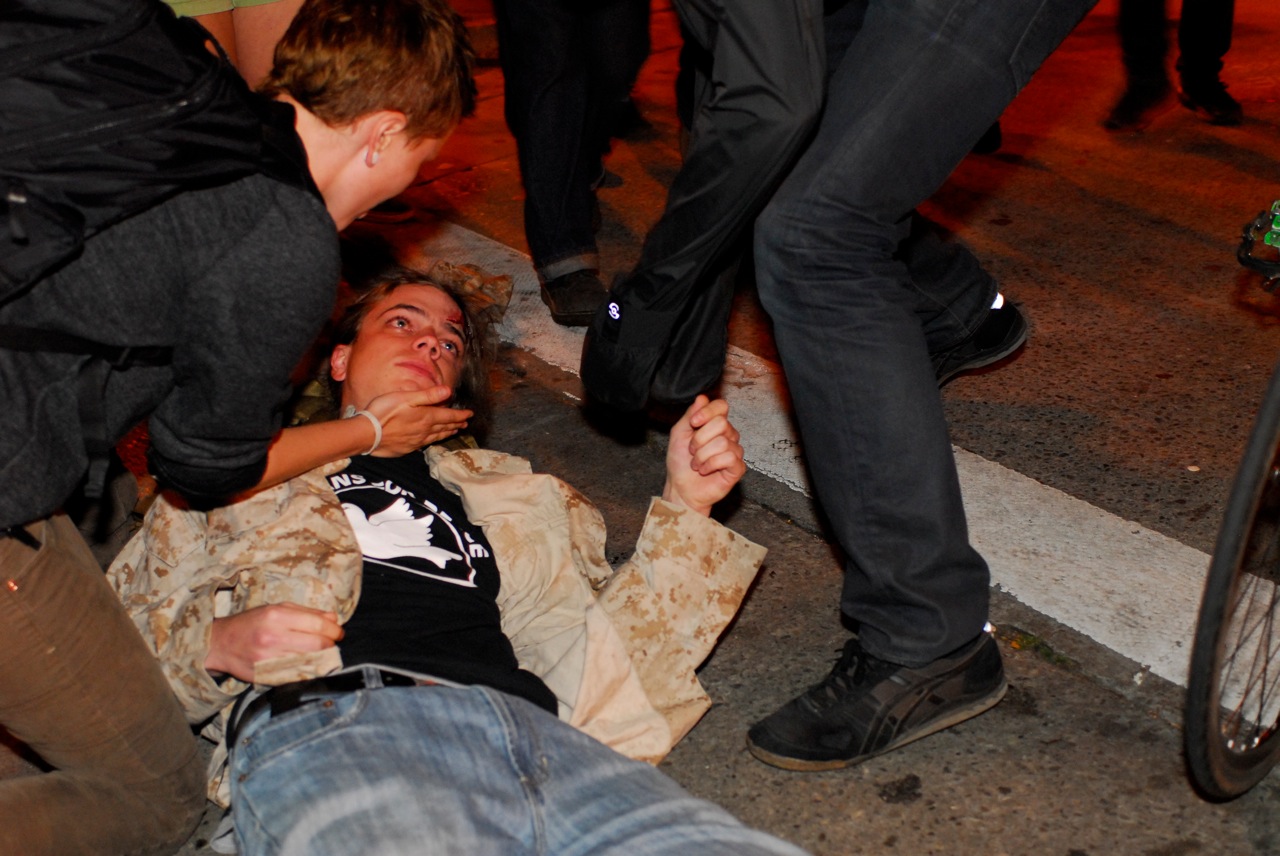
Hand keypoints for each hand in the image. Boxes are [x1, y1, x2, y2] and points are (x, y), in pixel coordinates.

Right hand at [206, 603, 343, 681]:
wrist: (218, 644)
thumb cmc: (251, 623)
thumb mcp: (276, 609)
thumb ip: (306, 613)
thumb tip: (333, 618)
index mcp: (276, 616)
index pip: (318, 625)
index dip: (334, 630)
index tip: (339, 632)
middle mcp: (273, 638)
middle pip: (318, 645)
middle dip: (331, 644)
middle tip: (332, 643)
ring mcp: (268, 659)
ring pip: (310, 662)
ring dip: (322, 658)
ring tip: (321, 654)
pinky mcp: (265, 676)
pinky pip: (296, 675)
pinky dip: (307, 671)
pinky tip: (308, 665)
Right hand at [363, 387, 471, 455]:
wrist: (367, 434)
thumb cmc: (384, 412)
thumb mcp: (406, 398)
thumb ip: (428, 395)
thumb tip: (448, 391)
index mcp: (426, 416)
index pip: (449, 415)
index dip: (460, 415)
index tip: (470, 414)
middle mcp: (425, 430)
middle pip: (445, 426)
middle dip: (456, 424)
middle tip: (465, 423)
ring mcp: (416, 441)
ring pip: (437, 436)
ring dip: (447, 432)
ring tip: (454, 431)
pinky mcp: (408, 448)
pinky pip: (426, 444)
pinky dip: (434, 440)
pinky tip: (433, 440)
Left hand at [661, 395, 745, 516]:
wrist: (680, 488)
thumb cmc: (680, 462)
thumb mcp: (679, 433)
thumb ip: (690, 415)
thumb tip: (702, 398)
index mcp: (715, 424)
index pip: (721, 406)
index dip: (706, 412)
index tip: (693, 423)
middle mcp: (728, 435)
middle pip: (721, 423)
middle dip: (700, 439)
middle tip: (692, 451)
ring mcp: (734, 451)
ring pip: (722, 442)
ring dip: (702, 455)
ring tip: (697, 464)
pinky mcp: (738, 467)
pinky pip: (729, 457)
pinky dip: (710, 465)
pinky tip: (705, 470)